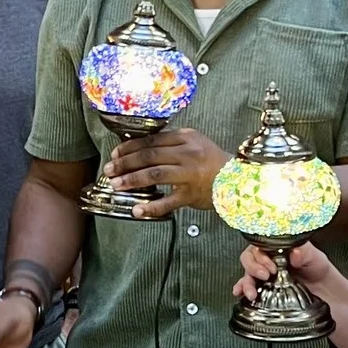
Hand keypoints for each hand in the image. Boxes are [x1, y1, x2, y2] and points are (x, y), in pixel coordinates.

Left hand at [101, 128, 227, 219]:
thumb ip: (171, 144)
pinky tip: (137, 210)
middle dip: (125, 163)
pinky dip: (151, 207)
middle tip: (109, 170)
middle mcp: (188, 153)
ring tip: (116, 184)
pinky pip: (168, 202)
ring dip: (132, 180)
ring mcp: (190, 174)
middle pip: (149, 156)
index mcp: (186, 138)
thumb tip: (139, 149)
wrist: (238, 180)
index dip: (130, 147)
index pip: (151, 141)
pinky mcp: (192, 194)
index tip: (115, 154)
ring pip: (155, 174)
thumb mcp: (194, 143)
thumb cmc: (212, 162)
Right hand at [233, 243, 342, 300]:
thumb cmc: (316, 267)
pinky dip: (241, 288)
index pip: (260, 245)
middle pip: (249, 258)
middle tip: (265, 276)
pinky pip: (246, 285)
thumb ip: (304, 252)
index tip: (272, 266)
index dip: (262, 256)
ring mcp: (263, 272)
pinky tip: (239, 293)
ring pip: (246, 273)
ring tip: (252, 293)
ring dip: (246, 283)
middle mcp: (267, 257)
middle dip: (253, 268)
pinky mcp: (262, 286)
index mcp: (276, 246)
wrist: (322, 287)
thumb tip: (295, 252)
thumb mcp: (314, 256)